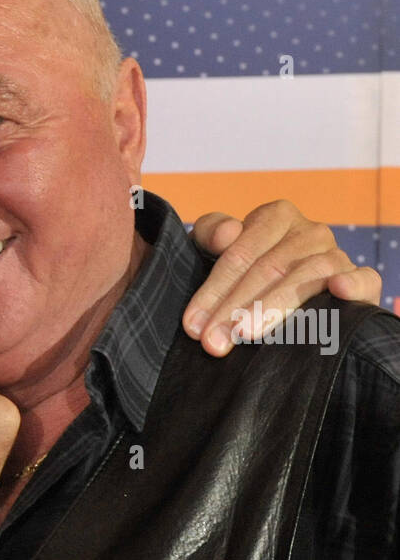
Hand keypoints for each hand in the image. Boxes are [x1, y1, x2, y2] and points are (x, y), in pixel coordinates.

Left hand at [184, 200, 381, 355]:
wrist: (276, 295)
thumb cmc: (242, 273)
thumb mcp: (214, 250)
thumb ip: (210, 233)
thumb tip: (227, 234)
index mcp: (276, 218)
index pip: (240, 253)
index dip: (214, 290)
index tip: (193, 325)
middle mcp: (310, 232)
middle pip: (269, 268)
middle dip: (234, 308)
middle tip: (212, 342)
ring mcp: (337, 255)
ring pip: (306, 276)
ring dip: (272, 307)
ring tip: (245, 333)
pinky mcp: (362, 280)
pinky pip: (365, 279)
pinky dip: (354, 284)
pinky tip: (338, 292)